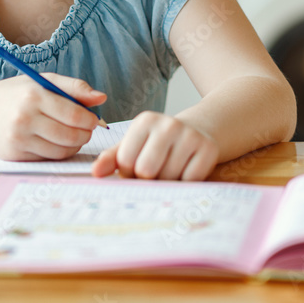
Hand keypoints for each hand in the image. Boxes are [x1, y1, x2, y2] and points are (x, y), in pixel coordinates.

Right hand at [0, 73, 105, 161]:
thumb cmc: (14, 94)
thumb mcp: (42, 81)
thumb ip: (74, 87)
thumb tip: (102, 97)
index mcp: (34, 95)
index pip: (74, 115)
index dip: (89, 120)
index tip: (92, 119)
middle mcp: (25, 117)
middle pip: (70, 135)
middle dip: (85, 134)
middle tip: (86, 130)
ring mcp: (18, 138)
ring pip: (61, 151)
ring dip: (74, 146)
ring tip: (73, 136)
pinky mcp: (14, 155)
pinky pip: (47, 159)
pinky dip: (58, 153)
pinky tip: (56, 143)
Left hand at [91, 111, 218, 180]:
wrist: (197, 132)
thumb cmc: (158, 143)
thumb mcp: (133, 145)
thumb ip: (111, 158)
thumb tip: (95, 172)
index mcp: (145, 121)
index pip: (125, 161)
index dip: (128, 173)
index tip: (135, 168)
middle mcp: (168, 124)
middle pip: (146, 170)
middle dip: (147, 179)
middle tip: (153, 172)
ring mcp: (190, 136)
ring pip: (168, 178)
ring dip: (166, 182)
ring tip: (169, 170)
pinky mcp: (208, 149)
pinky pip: (189, 181)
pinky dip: (184, 183)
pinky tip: (185, 171)